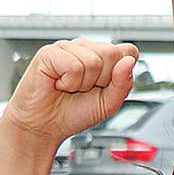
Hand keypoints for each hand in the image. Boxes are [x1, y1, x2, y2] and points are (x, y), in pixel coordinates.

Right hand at [5, 40, 138, 145]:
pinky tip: (58, 85)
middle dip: (103, 80)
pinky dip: (69, 83)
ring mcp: (66, 48)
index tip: (103, 87)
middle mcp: (85, 48)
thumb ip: (124, 82)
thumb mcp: (109, 103)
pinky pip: (74, 66)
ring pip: (94, 61)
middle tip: (84, 89)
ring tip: (69, 88)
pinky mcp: (48, 53)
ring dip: (84, 84)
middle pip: (113, 53)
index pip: (128, 51)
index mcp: (102, 55)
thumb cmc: (74, 112)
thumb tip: (129, 60)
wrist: (44, 126)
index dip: (121, 74)